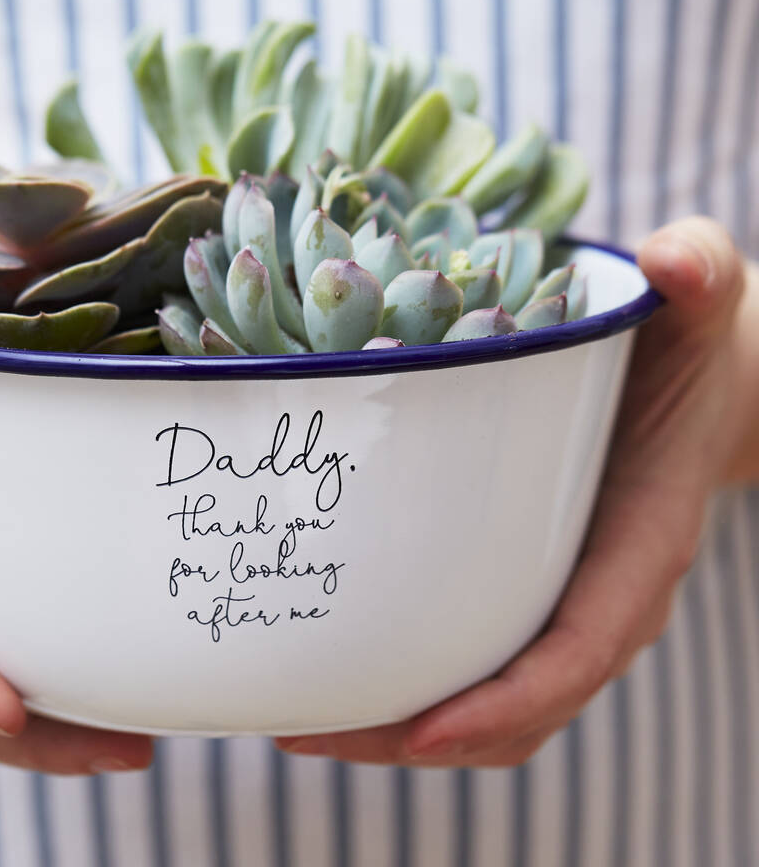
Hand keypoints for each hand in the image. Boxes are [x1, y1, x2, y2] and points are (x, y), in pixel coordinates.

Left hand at [275, 216, 749, 766]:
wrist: (700, 384)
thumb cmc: (694, 349)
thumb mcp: (702, 304)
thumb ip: (700, 278)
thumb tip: (676, 262)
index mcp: (639, 544)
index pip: (579, 648)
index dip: (508, 701)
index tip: (423, 730)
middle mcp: (598, 592)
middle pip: (513, 704)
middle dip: (413, 734)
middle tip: (305, 731)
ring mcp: (555, 594)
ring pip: (484, 697)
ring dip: (394, 724)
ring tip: (295, 717)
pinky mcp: (521, 578)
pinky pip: (470, 654)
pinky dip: (408, 678)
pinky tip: (335, 660)